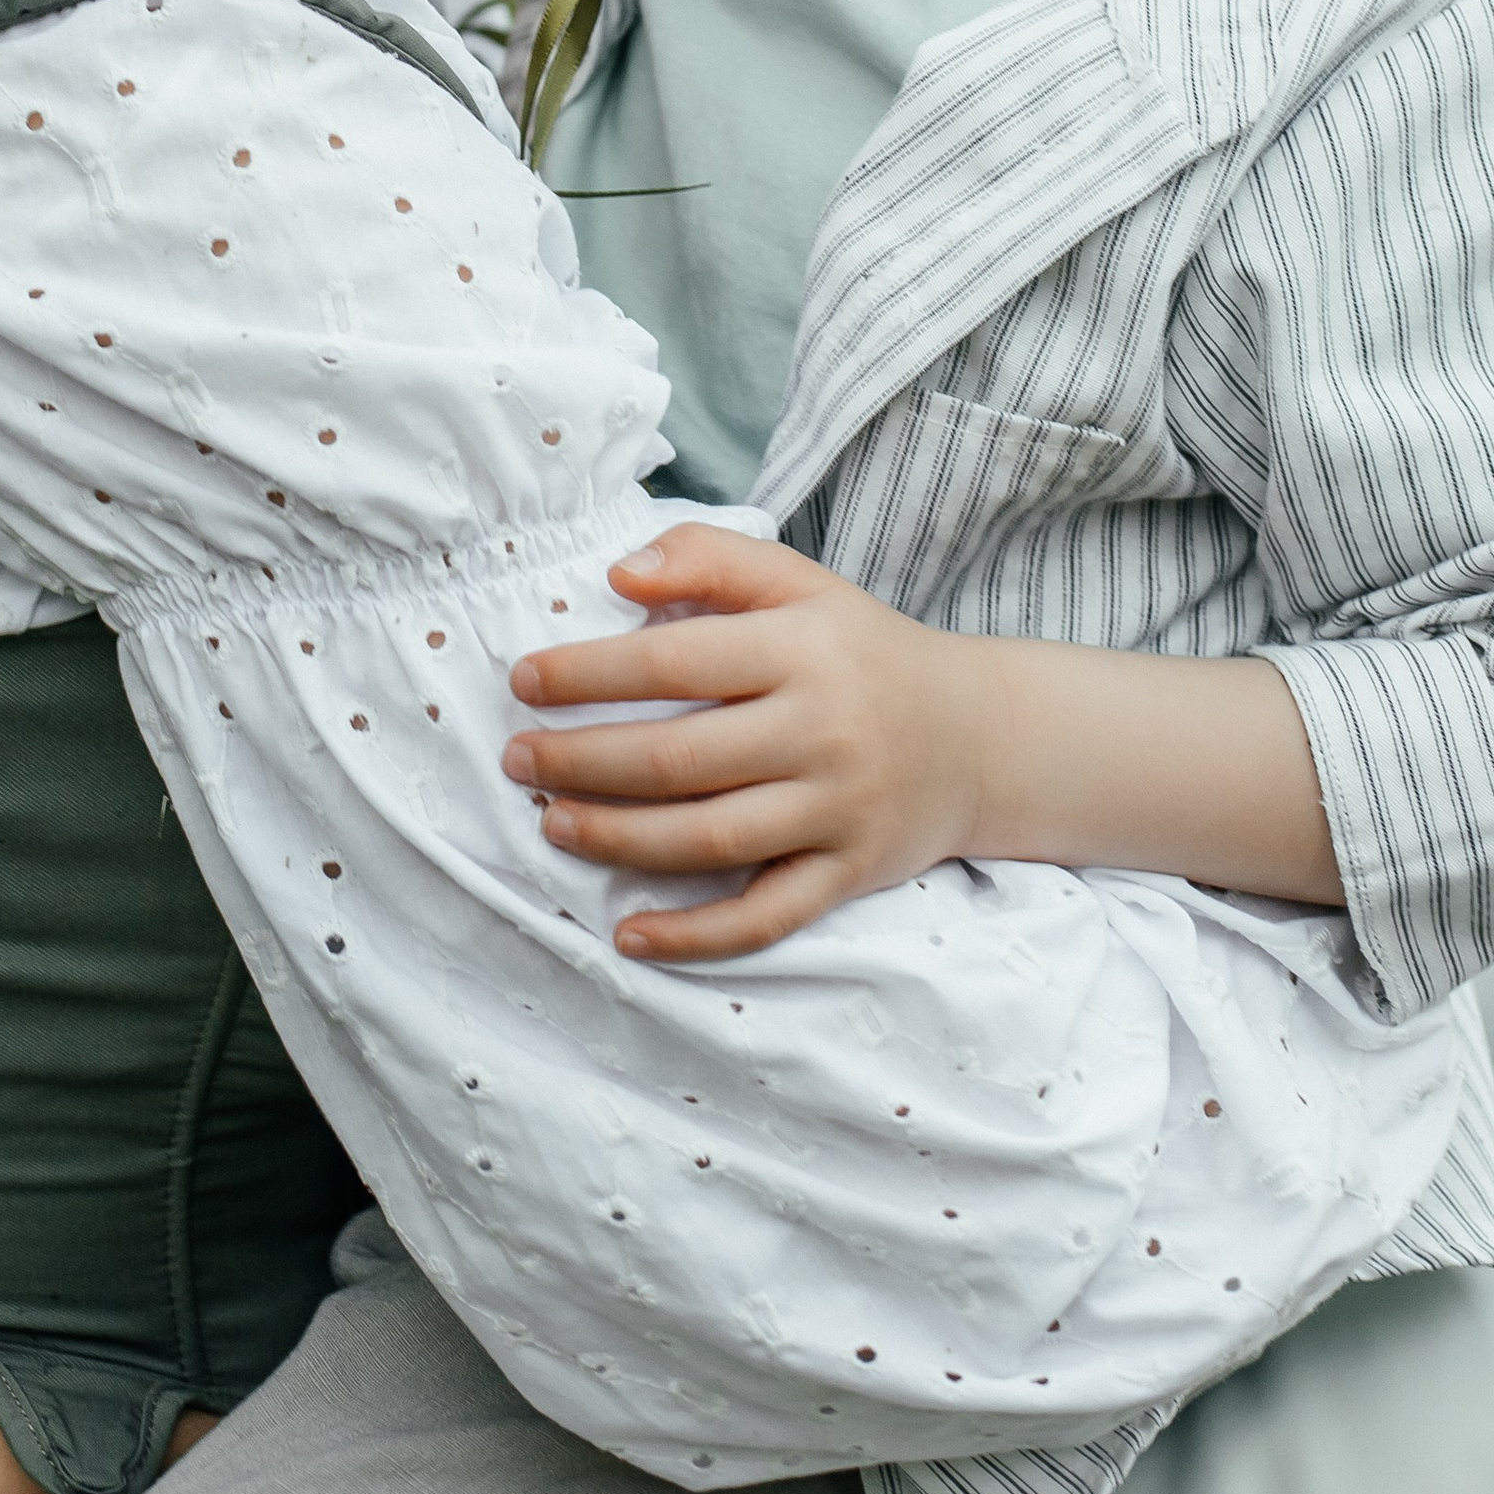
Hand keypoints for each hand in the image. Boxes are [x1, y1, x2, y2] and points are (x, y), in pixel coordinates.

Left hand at [502, 521, 990, 962]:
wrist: (975, 736)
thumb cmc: (860, 651)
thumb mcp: (798, 582)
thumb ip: (709, 558)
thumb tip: (617, 574)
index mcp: (802, 648)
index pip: (675, 660)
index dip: (588, 672)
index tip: (523, 680)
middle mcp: (821, 731)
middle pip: (679, 759)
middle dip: (582, 762)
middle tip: (517, 760)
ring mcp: (835, 811)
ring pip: (709, 840)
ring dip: (617, 838)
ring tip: (550, 823)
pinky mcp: (846, 876)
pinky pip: (763, 917)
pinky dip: (694, 935)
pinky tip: (629, 932)